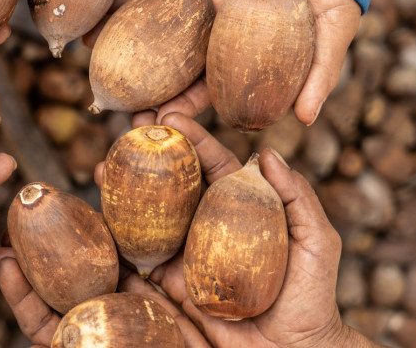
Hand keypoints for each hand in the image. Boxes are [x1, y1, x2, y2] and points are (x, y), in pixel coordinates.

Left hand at [85, 0, 361, 125]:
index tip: (160, 127)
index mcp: (242, 50)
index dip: (183, 107)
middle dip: (146, 83)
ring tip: (95, 60)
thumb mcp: (335, 30)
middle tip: (118, 105)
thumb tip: (305, 121)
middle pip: (172, 60)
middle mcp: (214, 26)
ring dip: (126, 39)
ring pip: (156, 21)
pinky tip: (103, 11)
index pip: (206, 87)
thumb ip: (319, 72)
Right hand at [121, 112, 368, 347]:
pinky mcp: (171, 286)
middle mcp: (208, 226)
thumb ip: (297, 197)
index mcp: (240, 208)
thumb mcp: (316, 242)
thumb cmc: (311, 298)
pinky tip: (99, 219)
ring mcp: (187, 255)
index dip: (190, 139)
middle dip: (149, 154)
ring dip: (125, 191)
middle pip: (173, 183)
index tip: (168, 117)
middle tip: (126, 130)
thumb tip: (266, 152)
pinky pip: (139, 262)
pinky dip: (117, 240)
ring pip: (149, 216)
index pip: (210, 165)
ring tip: (103, 169)